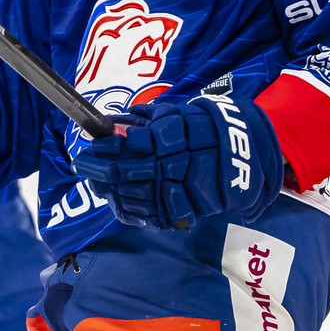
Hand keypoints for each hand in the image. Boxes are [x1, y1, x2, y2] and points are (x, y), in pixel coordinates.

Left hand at [71, 96, 284, 229]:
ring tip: (98, 183)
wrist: (246, 154)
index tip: (88, 148)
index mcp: (170, 138)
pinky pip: (152, 216)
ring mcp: (181, 191)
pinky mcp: (189, 211)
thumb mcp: (175, 114)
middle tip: (83, 165)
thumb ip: (144, 120)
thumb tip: (111, 125)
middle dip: (97, 170)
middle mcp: (174, 165)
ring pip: (134, 197)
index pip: (126, 147)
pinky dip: (132, 209)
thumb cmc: (204, 128)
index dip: (102, 150)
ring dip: (109, 191)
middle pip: (124, 173)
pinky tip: (118, 200)